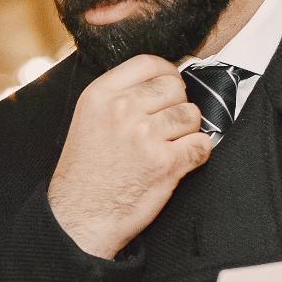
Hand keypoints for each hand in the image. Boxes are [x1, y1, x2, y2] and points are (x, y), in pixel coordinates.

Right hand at [46, 55, 213, 258]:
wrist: (80, 217)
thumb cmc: (84, 173)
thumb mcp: (87, 120)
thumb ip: (118, 96)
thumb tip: (159, 80)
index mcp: (100, 95)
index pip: (148, 63)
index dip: (166, 73)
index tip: (168, 85)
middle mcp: (122, 110)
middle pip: (175, 87)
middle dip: (176, 104)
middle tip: (165, 125)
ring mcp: (146, 136)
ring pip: (192, 114)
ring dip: (187, 131)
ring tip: (168, 146)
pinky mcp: (167, 163)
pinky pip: (202, 144)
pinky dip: (197, 153)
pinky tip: (180, 161)